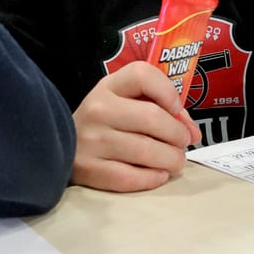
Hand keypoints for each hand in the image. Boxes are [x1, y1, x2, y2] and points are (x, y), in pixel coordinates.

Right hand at [71, 62, 201, 192]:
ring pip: (147, 151)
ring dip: (172, 159)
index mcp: (108, 87)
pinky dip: (153, 178)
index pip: (142, 75)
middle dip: (178, 134)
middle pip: (152, 117)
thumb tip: (191, 131)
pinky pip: (133, 177)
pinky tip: (158, 174)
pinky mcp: (90, 170)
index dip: (168, 91)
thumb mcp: (123, 102)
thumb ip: (158, 108)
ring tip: (174, 161)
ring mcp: (92, 141)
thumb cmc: (103, 123)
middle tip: (182, 142)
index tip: (176, 108)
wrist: (61, 146)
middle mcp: (98, 110)